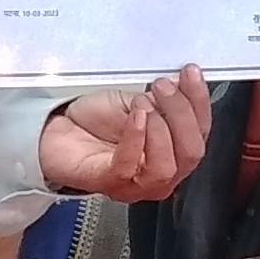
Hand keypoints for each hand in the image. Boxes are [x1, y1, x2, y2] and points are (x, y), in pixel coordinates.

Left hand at [40, 67, 209, 200]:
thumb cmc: (97, 122)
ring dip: (161, 128)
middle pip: (191, 153)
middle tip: (164, 87)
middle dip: (181, 114)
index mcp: (175, 153)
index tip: (190, 73)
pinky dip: (136, 138)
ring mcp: (137, 184)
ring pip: (167, 167)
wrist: (57, 133)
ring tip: (144, 102)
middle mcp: (163, 174)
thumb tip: (182, 84)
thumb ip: (162, 100)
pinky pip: (129, 166)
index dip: (200, 102)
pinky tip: (135, 116)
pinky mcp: (110, 183)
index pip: (201, 133)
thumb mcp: (137, 102)